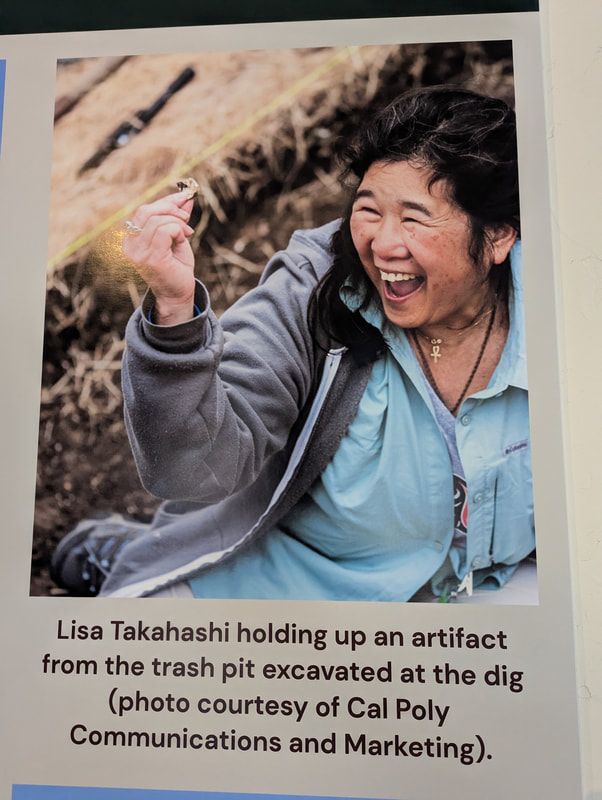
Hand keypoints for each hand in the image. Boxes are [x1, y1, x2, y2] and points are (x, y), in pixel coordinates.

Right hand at [123, 191, 196, 324]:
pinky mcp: (150, 258)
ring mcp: (138, 252)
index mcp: (131, 239)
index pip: (143, 210)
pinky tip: (183, 239)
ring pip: (157, 220)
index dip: (165, 201)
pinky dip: (178, 230)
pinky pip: (165, 230)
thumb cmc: (176, 267)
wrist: (178, 294)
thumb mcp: (177, 237)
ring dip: (177, 222)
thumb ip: (177, 218)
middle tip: (187, 218)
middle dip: (171, 208)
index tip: (184, 197)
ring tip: (186, 234)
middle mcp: (129, 245)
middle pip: (146, 210)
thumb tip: (186, 197)